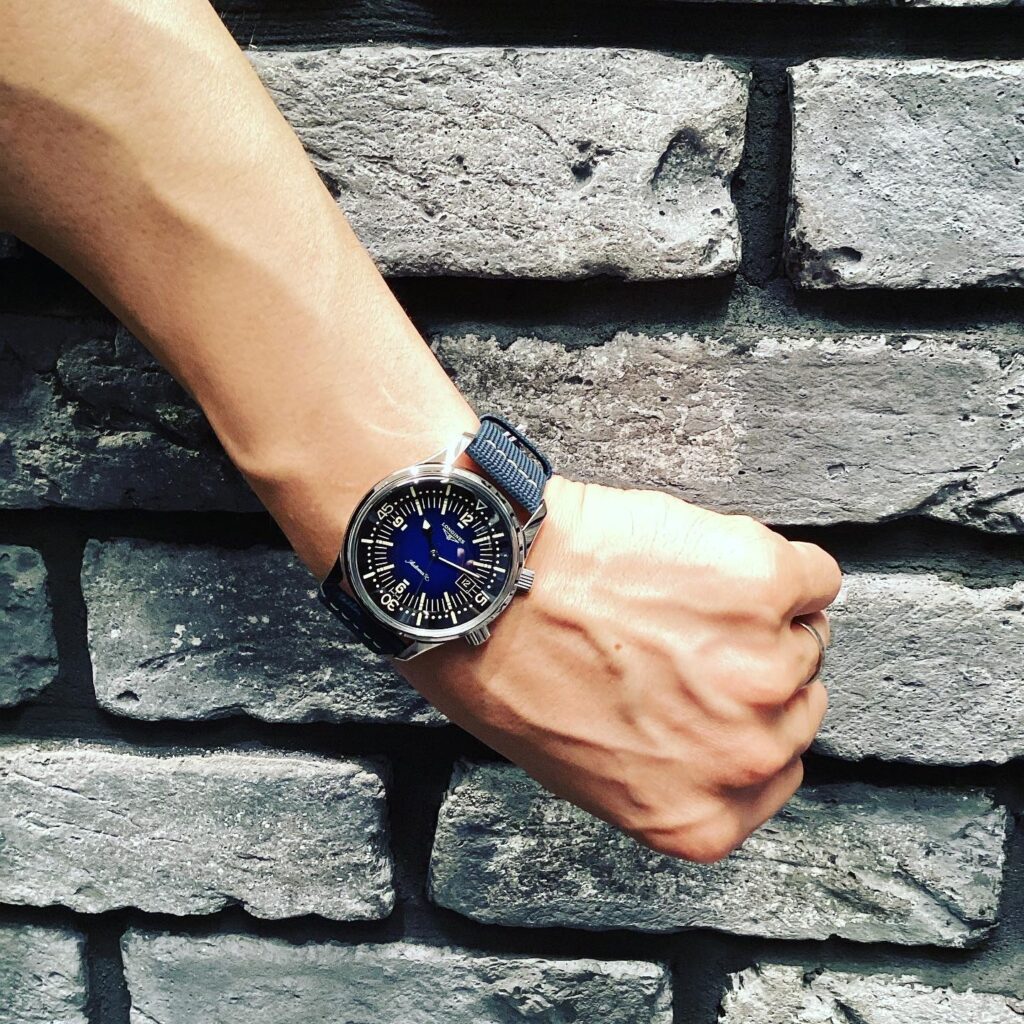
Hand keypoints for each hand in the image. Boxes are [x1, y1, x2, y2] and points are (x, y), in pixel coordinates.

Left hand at [401, 475, 841, 862]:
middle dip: (750, 664)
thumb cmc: (511, 668)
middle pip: (797, 701)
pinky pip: (814, 576)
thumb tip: (712, 726)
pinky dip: (776, 566)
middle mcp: (744, 756)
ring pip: (807, 635)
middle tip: (684, 634)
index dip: (742, 718)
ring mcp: (761, 669)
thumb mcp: (594, 765)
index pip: (777, 772)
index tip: (715, 690)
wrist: (487, 585)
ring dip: (759, 612)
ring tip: (678, 596)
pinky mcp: (764, 587)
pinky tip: (709, 559)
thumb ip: (673, 768)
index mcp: (698, 818)